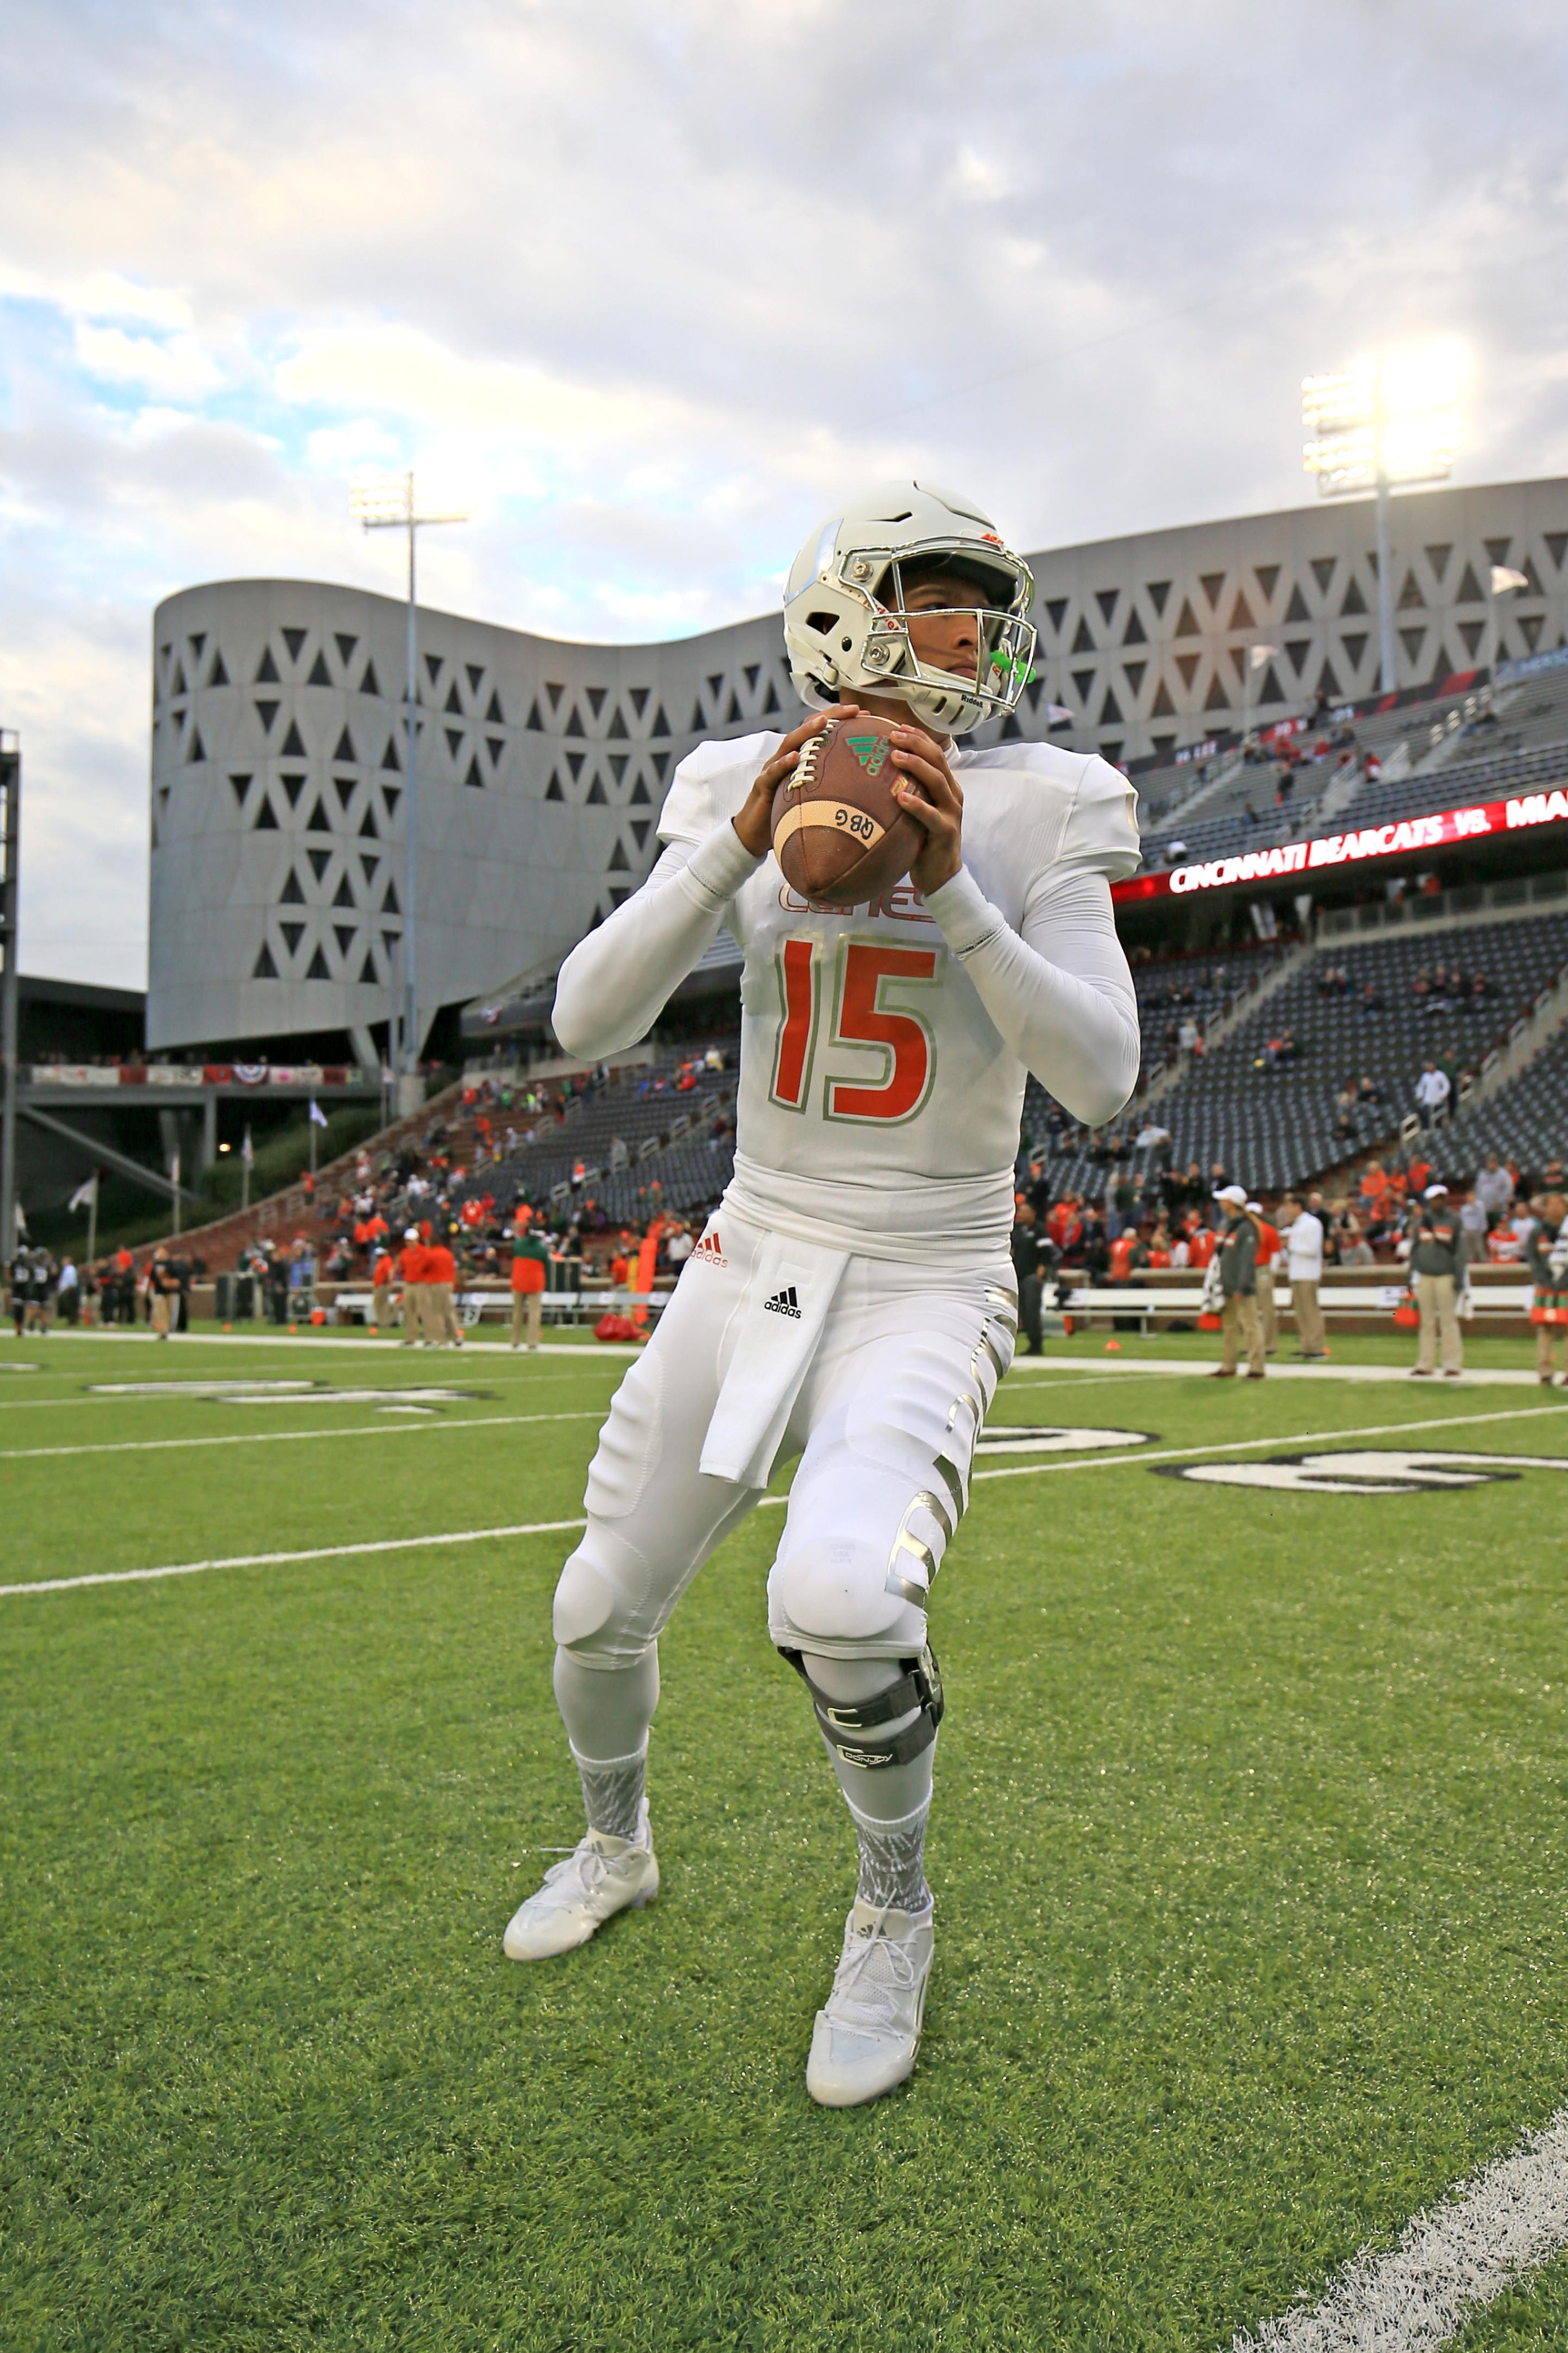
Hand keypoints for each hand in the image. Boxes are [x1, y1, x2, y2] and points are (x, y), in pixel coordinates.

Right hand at [730, 706, 861, 857]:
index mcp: (799, 758)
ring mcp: (773, 770)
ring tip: (824, 721)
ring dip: (807, 731)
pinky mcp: (763, 787)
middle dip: (831, 716)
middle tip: (855, 709)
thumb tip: (864, 788)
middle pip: (807, 729)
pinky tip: (794, 757)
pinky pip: (773, 773)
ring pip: (789, 744)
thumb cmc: (785, 814)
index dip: (841, 720)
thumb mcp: (812, 797)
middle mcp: (785, 758)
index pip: (820, 732)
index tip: (865, 714)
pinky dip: (783, 764)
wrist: (754, 833)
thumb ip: (830, 787)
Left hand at [889, 724, 963, 893]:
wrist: (941, 875)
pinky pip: (930, 815)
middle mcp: (952, 795)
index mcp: (946, 786)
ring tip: (895, 756)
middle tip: (892, 734)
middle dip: (915, 743)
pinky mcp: (945, 832)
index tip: (896, 726)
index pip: (934, 753)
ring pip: (937, 781)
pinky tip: (899, 796)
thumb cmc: (923, 840)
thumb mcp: (916, 811)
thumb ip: (907, 791)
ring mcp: (951, 813)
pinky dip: (916, 804)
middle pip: (937, 760)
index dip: (917, 737)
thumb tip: (875, 774)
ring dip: (916, 766)